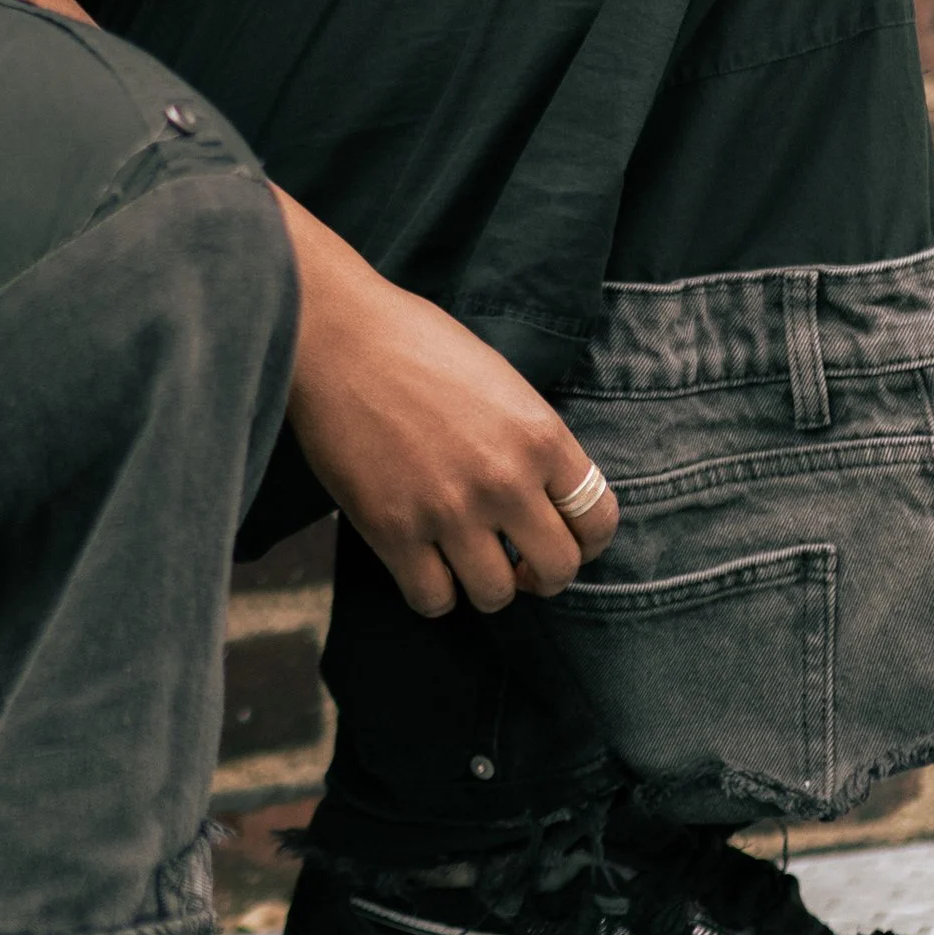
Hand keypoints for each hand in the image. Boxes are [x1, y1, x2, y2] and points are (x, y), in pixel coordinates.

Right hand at [277, 191, 618, 615]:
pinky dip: (432, 591)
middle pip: (559, 569)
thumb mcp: (499, 380)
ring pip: (496, 595)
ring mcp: (450, 510)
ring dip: (484, 585)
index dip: (586, 542)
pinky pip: (433, 599)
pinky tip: (421, 563)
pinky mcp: (393, 531)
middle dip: (542, 574)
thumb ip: (530, 440)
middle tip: (517, 563)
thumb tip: (544, 495)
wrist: (335, 334)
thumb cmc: (413, 342)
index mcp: (540, 434)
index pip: (598, 520)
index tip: (563, 541)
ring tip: (464, 560)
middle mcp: (506, 479)